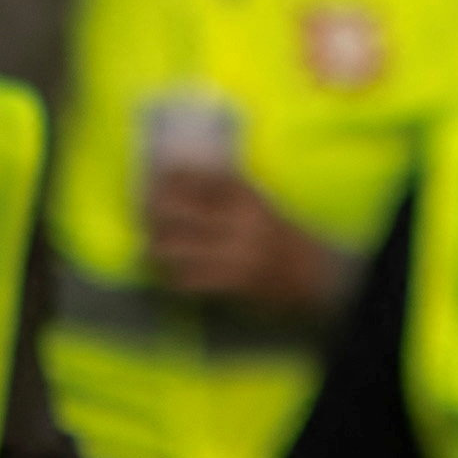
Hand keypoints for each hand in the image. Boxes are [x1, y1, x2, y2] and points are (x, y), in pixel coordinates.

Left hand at [144, 160, 338, 315]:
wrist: (314, 273)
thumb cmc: (280, 234)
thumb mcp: (260, 202)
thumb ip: (228, 189)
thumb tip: (180, 173)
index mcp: (249, 198)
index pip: (203, 179)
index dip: (173, 177)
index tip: (155, 176)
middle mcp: (241, 223)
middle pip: (180, 213)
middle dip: (153, 213)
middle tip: (143, 213)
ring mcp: (236, 255)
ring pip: (177, 249)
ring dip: (158, 248)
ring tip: (151, 247)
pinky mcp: (232, 284)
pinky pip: (189, 280)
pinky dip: (174, 277)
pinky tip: (171, 273)